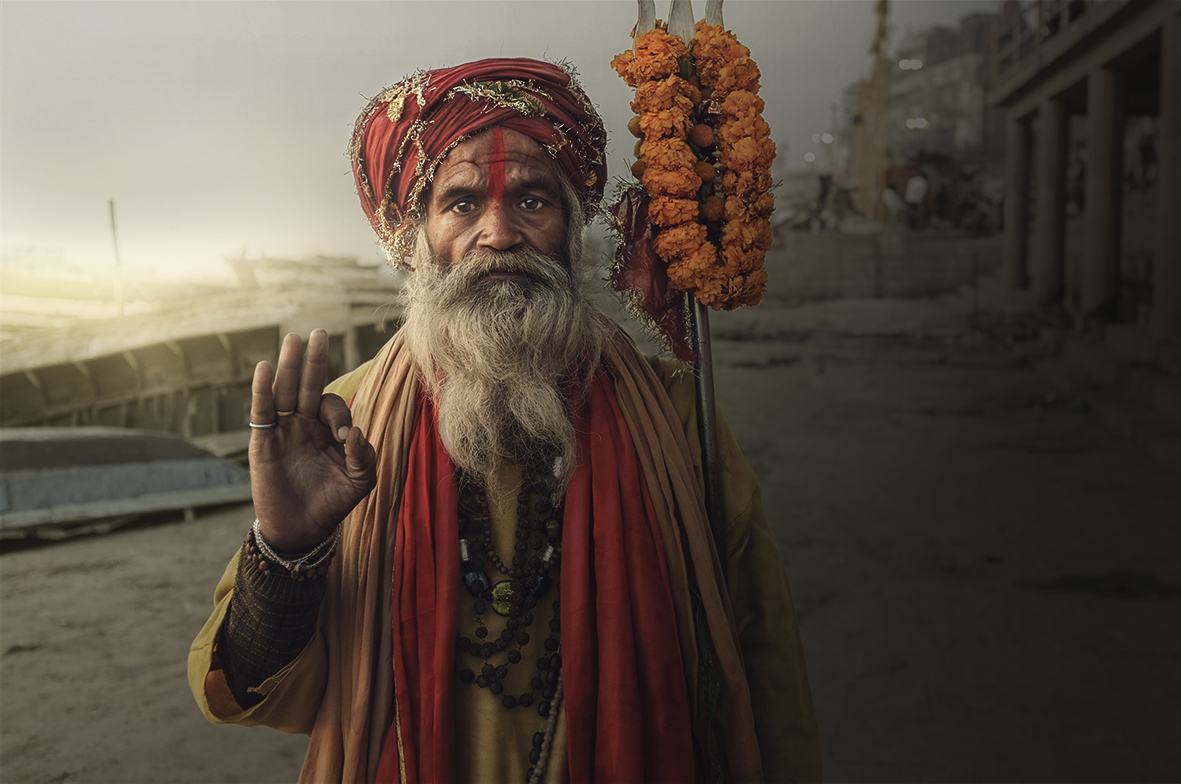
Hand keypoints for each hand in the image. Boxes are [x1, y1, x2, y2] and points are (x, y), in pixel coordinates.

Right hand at [248, 330, 376, 551]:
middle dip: (314, 360)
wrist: (302, 529)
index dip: (339, 416)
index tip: (343, 439)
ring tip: (293, 339)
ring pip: (285, 392)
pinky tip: (266, 368)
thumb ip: (365, 456)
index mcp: (329, 430)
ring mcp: (283, 431)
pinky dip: (263, 389)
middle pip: (308, 385)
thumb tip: (354, 433)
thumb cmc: (333, 502)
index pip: (333, 407)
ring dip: (289, 366)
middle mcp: (305, 424)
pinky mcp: (263, 442)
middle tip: (319, 333)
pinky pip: (262, 411)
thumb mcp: (360, 481)